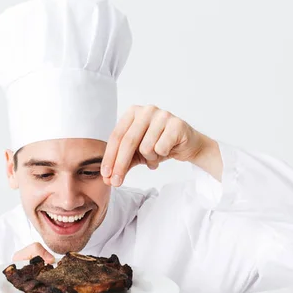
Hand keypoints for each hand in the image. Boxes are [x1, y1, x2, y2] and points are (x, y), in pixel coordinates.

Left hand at [100, 105, 218, 185]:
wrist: (187, 145)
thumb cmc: (159, 146)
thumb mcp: (137, 154)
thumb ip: (122, 162)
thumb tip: (108, 179)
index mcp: (133, 113)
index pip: (116, 136)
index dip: (109, 157)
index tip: (105, 175)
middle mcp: (146, 110)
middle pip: (128, 142)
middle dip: (120, 165)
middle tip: (116, 182)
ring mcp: (162, 115)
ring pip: (145, 147)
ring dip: (150, 158)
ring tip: (157, 155)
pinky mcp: (176, 124)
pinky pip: (161, 148)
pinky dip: (162, 155)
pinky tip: (167, 150)